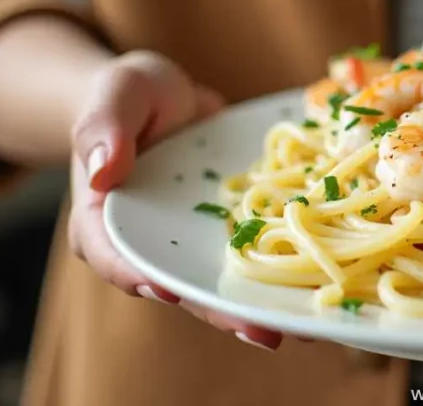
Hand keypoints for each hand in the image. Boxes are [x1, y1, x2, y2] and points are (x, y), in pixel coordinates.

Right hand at [69, 51, 283, 350]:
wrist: (170, 96)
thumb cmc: (131, 93)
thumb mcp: (117, 96)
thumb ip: (104, 129)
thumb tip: (101, 171)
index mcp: (106, 220)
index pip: (115, 256)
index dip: (141, 277)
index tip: (171, 292)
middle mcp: (152, 244)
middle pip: (180, 285)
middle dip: (220, 310)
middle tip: (262, 331)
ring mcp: (193, 243)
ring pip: (223, 280)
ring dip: (259, 303)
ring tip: (301, 323)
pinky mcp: (229, 232)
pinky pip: (256, 251)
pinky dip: (286, 266)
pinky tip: (321, 281)